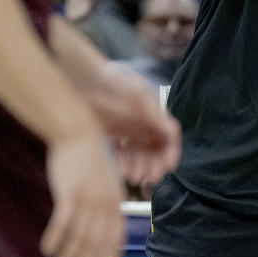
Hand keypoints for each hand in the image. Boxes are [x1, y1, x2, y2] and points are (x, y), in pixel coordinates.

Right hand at [41, 132, 123, 256]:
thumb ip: (104, 202)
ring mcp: (89, 196)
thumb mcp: (104, 181)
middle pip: (98, 241)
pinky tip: (47, 248)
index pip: (115, 237)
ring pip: (81, 235)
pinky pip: (63, 221)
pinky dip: (56, 237)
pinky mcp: (71, 190)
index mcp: (115, 199)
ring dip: (70, 255)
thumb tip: (97, 225)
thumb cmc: (88, 158)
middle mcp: (105, 200)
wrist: (78, 132)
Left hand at [81, 62, 180, 184]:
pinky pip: (120, 153)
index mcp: (154, 114)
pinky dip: (122, 162)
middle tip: (148, 177)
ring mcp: (127, 130)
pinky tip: (119, 168)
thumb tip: (174, 134)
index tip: (169, 167)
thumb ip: (156, 117)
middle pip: (154, 149)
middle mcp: (143, 123)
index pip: (169, 137)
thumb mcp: (139, 99)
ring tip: (131, 175)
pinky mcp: (111, 135)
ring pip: (137, 154)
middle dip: (154, 164)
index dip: (171, 152)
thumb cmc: (115, 84)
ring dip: (138, 166)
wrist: (84, 79)